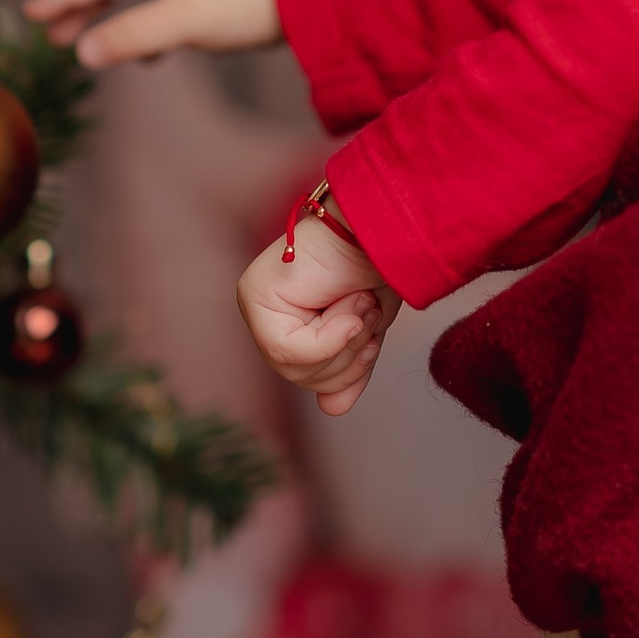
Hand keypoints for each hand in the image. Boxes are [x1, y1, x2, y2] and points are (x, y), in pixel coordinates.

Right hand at [25, 0, 279, 66]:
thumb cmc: (246, 7)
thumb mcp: (185, 24)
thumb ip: (133, 36)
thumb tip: (84, 52)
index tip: (29, 12)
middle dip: (79, 7)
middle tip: (49, 34)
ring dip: (108, 15)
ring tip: (82, 41)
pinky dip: (144, 19)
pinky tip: (149, 52)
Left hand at [236, 212, 401, 417]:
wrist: (384, 227)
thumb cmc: (379, 266)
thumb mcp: (367, 331)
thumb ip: (348, 367)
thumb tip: (332, 410)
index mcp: (290, 320)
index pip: (310, 376)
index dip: (349, 367)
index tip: (373, 333)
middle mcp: (266, 312)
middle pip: (299, 378)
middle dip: (347, 354)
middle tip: (367, 311)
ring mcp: (255, 303)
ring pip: (293, 369)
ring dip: (343, 339)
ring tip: (358, 300)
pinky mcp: (254, 295)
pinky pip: (289, 351)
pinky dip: (330, 336)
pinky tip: (347, 303)